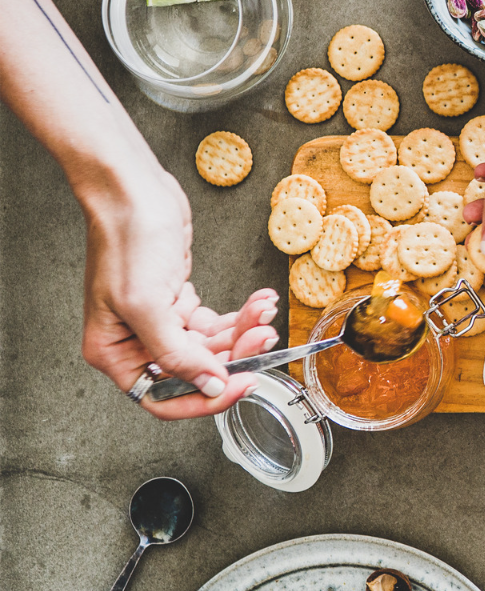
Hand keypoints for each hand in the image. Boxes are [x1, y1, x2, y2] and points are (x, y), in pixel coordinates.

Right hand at [79, 172, 279, 418]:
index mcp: (114, 353)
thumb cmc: (127, 239)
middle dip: (236, 354)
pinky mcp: (181, 303)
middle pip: (197, 371)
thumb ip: (177, 353)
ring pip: (213, 347)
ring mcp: (160, 324)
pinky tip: (259, 302)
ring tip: (265, 311)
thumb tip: (210, 386)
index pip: (163, 399)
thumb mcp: (146, 304)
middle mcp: (136, 343)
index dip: (206, 398)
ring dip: (245, 331)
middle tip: (264, 336)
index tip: (243, 383)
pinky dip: (241, 315)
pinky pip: (217, 323)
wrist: (135, 192)